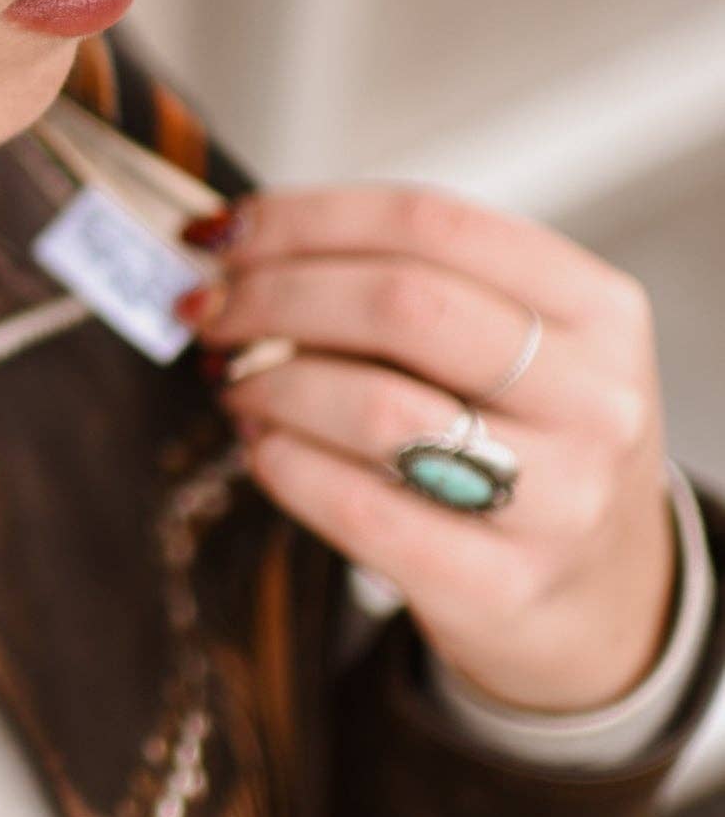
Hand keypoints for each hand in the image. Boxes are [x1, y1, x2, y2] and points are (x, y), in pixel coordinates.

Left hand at [179, 186, 676, 714]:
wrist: (605, 597)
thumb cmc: (530, 445)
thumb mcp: (518, 348)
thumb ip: (409, 289)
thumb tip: (242, 251)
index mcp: (597, 308)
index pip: (432, 222)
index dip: (307, 218)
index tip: (228, 234)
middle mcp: (595, 397)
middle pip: (400, 303)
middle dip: (275, 296)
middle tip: (211, 311)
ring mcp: (558, 498)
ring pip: (375, 406)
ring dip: (270, 384)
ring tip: (234, 384)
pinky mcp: (499, 584)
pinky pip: (357, 508)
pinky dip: (283, 464)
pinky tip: (262, 448)